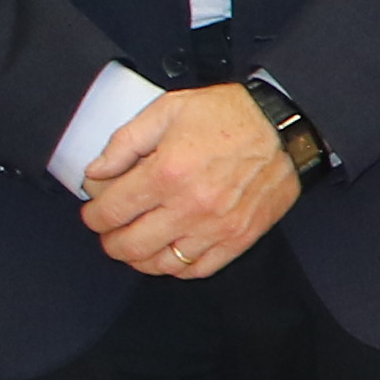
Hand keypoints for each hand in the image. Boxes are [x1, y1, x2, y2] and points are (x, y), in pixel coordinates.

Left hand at [79, 85, 299, 280]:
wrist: (286, 127)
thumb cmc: (230, 115)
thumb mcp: (169, 110)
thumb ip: (125, 142)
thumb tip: (96, 173)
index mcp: (167, 172)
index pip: (111, 211)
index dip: (93, 215)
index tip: (94, 210)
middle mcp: (189, 207)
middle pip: (129, 245)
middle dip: (110, 240)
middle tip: (110, 230)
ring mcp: (216, 228)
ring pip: (160, 264)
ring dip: (139, 258)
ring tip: (137, 243)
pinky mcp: (239, 238)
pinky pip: (197, 269)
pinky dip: (176, 267)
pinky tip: (170, 251)